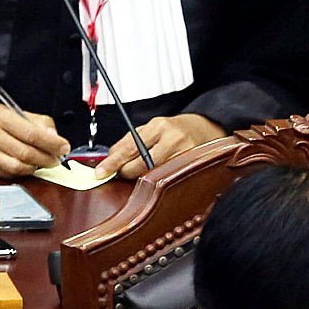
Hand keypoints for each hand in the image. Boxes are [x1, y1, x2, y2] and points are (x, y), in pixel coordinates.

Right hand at [0, 104, 69, 177]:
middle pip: (26, 153)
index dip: (52, 143)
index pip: (32, 133)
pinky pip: (8, 174)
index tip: (64, 147)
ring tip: (43, 162)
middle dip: (47, 158)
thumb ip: (33, 121)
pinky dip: (22, 172)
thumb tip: (54, 136)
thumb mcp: (7, 111)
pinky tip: (27, 166)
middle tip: (57, 158)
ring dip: (35, 167)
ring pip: (18, 167)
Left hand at [95, 114, 225, 179]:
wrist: (208, 129)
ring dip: (141, 177)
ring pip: (152, 175)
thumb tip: (110, 159)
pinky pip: (167, 180)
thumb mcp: (152, 129)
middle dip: (126, 171)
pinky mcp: (190, 167)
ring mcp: (183, 154)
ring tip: (141, 174)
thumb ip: (131, 142)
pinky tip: (156, 179)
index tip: (101, 172)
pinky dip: (157, 182)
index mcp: (158, 126)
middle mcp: (171, 139)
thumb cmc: (176, 130)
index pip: (129, 147)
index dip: (113, 162)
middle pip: (139, 164)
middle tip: (122, 173)